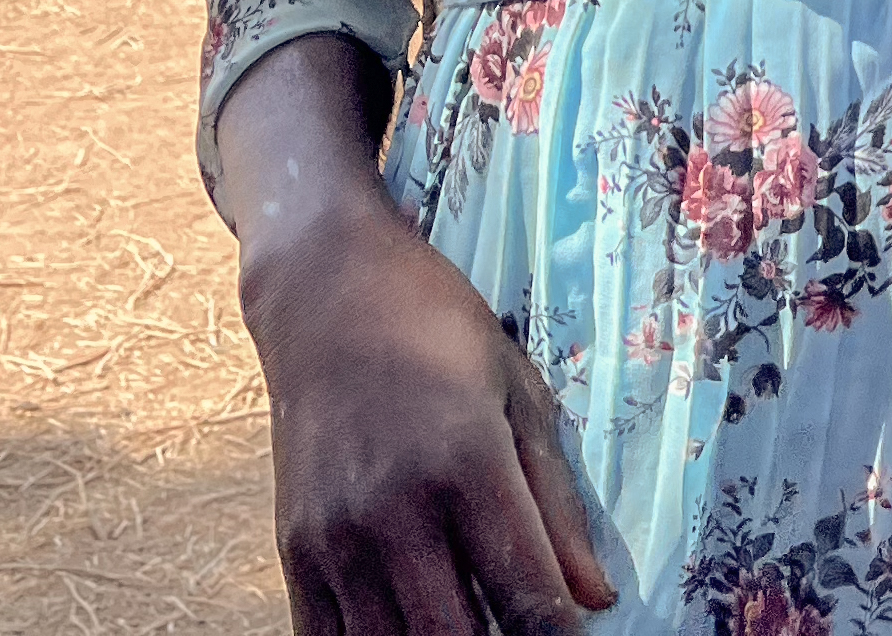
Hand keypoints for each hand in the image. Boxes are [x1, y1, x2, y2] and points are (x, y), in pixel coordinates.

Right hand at [245, 191, 617, 635]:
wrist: (325, 289)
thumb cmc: (440, 331)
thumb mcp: (521, 395)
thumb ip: (558, 505)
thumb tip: (597, 598)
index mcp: (468, 465)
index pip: (528, 599)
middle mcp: (396, 511)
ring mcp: (337, 537)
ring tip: (471, 628)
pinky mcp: (294, 550)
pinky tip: (410, 631)